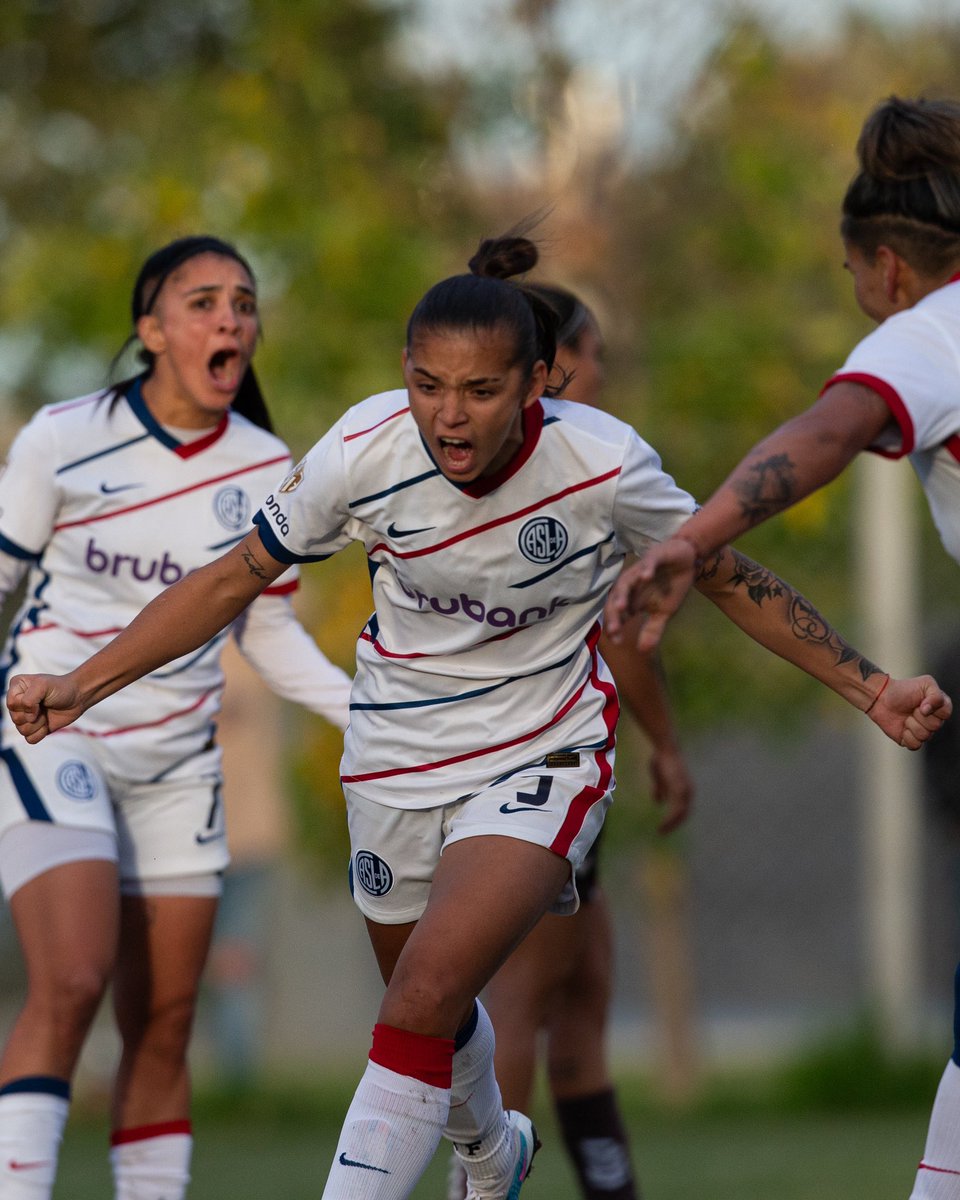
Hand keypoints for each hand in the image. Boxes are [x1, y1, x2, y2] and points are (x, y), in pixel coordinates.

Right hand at [6, 672, 85, 743]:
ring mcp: (25, 717)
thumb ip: (29, 699)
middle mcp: (18, 703)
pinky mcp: (34, 729)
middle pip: (16, 719)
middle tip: (45, 706)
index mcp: (16, 688)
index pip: (12, 704)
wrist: (77, 698)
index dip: (27, 705)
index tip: (40, 699)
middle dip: (34, 715)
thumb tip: (28, 719)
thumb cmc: (61, 688)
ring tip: (46, 714)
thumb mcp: (43, 685)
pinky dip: (40, 733)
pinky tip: (47, 724)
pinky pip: (30, 739)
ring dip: (38, 724)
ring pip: (22, 730)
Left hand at [605, 537, 698, 651]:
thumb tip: (643, 651)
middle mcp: (630, 586)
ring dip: (623, 594)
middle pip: (616, 600)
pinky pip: (648, 563)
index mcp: (631, 599)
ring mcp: (640, 571)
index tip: (616, 642)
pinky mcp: (653, 557)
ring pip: (626, 582)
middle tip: (613, 630)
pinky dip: (646, 569)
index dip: (615, 627)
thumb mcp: (663, 612)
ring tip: (621, 607)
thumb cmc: (669, 587)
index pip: (617, 615)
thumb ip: (652, 629)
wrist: (685, 561)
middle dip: (614, 615)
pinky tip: (646, 577)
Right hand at [649, 744, 694, 833]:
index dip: (674, 818)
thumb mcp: (660, 778)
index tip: (664, 826)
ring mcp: (684, 791)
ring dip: (671, 824)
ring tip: (661, 831)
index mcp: (685, 790)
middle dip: (673, 824)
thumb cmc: (662, 760)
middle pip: (684, 814)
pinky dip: (669, 819)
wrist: (665, 749)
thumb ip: (660, 789)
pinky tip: (663, 824)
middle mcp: (688, 792)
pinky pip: (676, 810)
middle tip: (662, 832)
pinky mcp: (679, 790)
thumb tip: (659, 802)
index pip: (683, 809)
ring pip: (680, 814)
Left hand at [868, 675, 951, 748]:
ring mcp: (922, 731)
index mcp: (939, 707)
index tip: (921, 702)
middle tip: (911, 708)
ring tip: (905, 716)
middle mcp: (933, 721)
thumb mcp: (925, 683)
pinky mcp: (910, 740)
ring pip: (925, 736)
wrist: (881, 698)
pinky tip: (902, 727)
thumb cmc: (903, 690)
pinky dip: (906, 736)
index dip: (933, 708)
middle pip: (935, 726)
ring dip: (911, 724)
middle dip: (919, 715)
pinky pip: (915, 745)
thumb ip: (935, 695)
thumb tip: (928, 710)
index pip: (945, 713)